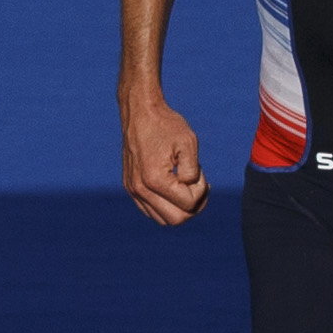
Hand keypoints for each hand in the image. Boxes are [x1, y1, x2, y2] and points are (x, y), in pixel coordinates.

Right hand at [124, 92, 209, 223]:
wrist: (140, 112)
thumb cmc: (166, 125)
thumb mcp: (188, 143)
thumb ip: (193, 172)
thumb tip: (190, 190)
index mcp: (155, 180)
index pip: (188, 204)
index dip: (202, 191)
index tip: (200, 171)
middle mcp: (141, 189)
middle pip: (176, 220)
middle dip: (193, 206)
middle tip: (199, 185)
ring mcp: (133, 190)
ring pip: (163, 220)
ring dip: (179, 208)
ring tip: (185, 185)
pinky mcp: (130, 187)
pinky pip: (150, 211)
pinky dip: (166, 206)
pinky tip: (173, 187)